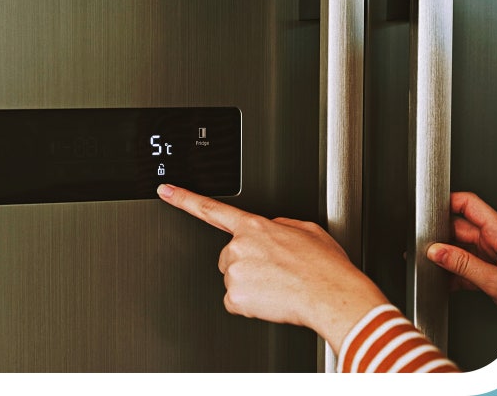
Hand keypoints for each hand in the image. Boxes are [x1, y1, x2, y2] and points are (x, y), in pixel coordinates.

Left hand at [157, 184, 388, 354]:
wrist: (331, 295)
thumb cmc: (324, 267)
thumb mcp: (306, 230)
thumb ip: (278, 226)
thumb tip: (272, 231)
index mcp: (255, 226)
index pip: (210, 208)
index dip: (184, 198)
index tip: (165, 191)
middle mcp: (239, 246)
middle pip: (228, 256)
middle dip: (246, 263)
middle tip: (273, 271)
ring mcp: (235, 272)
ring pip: (233, 279)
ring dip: (250, 284)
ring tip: (278, 285)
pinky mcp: (234, 297)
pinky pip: (235, 302)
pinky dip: (249, 304)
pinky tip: (271, 299)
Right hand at [427, 192, 496, 315]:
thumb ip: (464, 265)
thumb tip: (437, 252)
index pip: (470, 205)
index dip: (448, 203)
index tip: (429, 211)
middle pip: (460, 229)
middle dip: (441, 237)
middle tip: (425, 249)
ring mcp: (495, 256)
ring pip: (462, 249)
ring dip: (446, 258)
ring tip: (432, 267)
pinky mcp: (493, 271)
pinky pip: (467, 266)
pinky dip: (454, 273)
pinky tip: (445, 281)